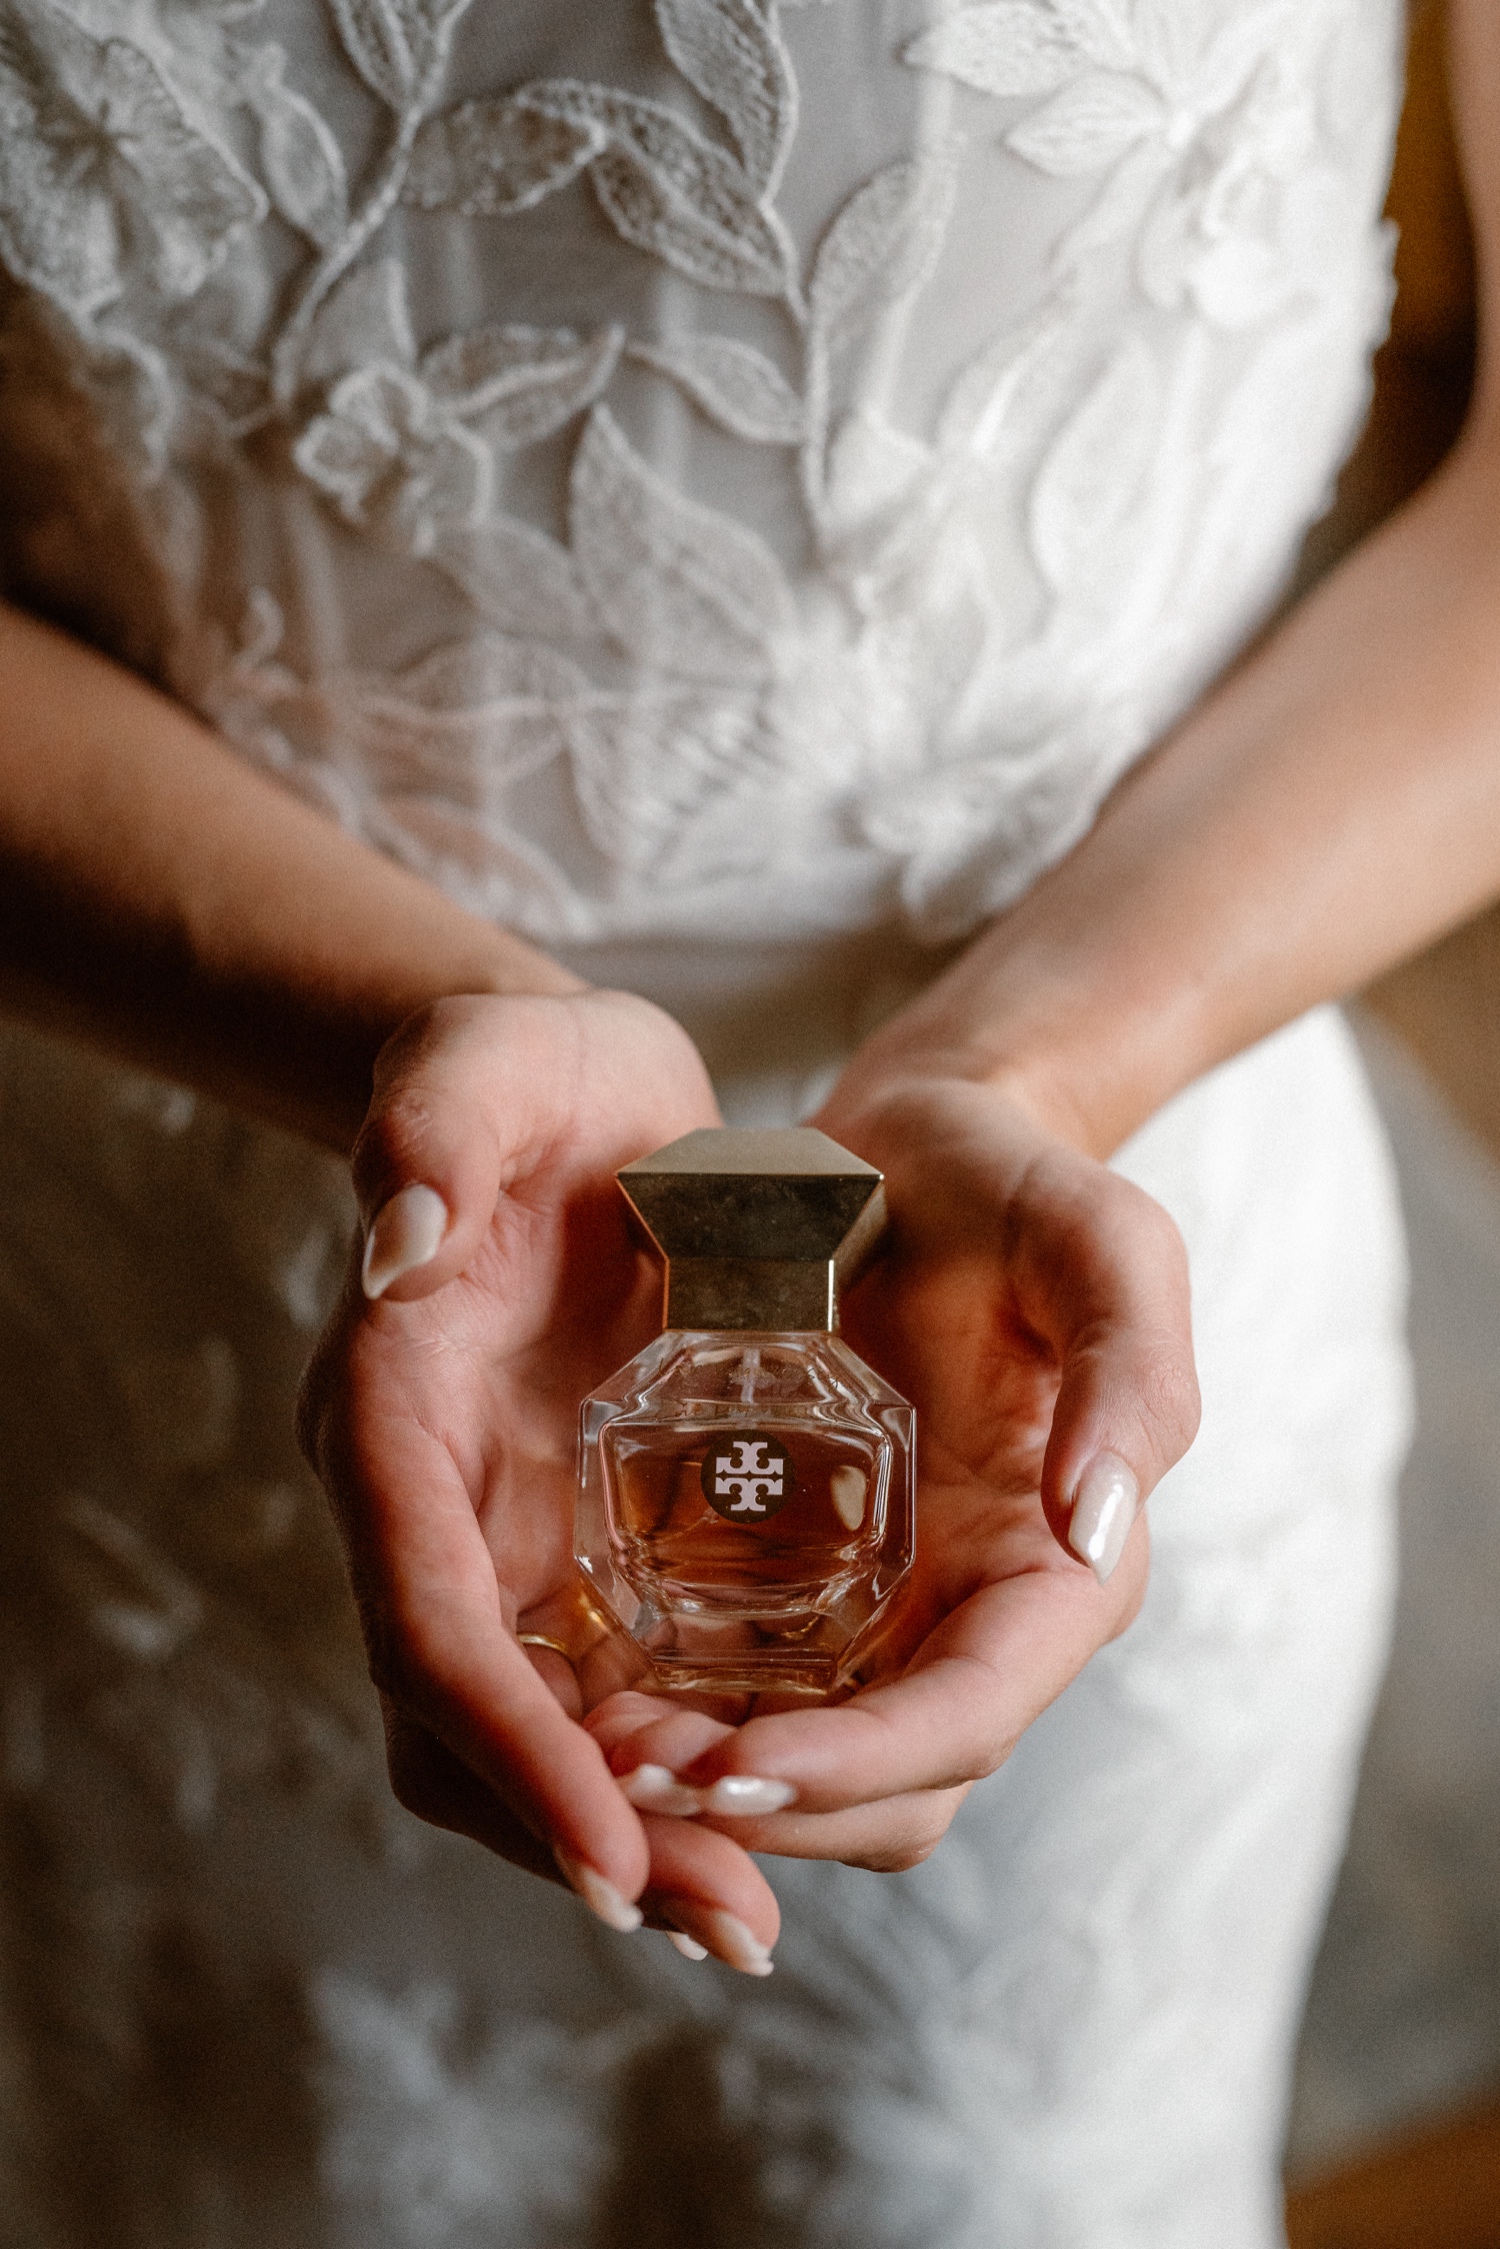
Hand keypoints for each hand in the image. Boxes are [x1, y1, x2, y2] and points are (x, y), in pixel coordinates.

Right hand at [297, 989, 780, 1972]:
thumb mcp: (488, 1060)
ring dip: (638, 1833)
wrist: (570, 1100)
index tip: (610, 1843)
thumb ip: (429, 1122)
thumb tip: (391, 1241)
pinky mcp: (574, 1537)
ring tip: (750, 1914)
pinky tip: (771, 1811)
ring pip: (536, 1732)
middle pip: (474, 1719)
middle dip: (583, 1831)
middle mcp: (433, 1502)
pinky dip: (669, 1766)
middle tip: (720, 1922)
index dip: (506, 1740)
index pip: (428, 1612)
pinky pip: (602, 1688)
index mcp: (393, 1412)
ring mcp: (501, 1532)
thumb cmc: (525, 1077)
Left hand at [585, 1066, 1199, 1871]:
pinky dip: (676, 1720)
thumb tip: (1098, 1524)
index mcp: (1060, 1567)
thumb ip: (1132, 1367)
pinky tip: (583, 1693)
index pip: (974, 1712)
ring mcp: (886, 1610)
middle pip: (889, 1786)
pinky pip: (743, 1691)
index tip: (742, 1769)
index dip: (865, 1764)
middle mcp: (975, 1615)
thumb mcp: (1097, 1238)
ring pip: (809, 1768)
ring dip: (707, 1790)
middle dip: (767, 1805)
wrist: (907, 1152)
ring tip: (590, 1749)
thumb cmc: (1010, 1184)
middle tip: (624, 1774)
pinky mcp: (803, 1583)